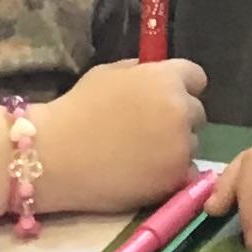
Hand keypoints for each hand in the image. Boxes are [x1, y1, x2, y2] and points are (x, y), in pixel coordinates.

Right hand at [36, 59, 207, 214]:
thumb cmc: (76, 109)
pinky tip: (145, 174)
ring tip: (141, 155)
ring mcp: (181, 147)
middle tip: (149, 131)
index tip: (163, 100)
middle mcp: (180, 110)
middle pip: (196, 113)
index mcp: (165, 79)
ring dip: (174, 147)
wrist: (55, 155)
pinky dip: (170, 174)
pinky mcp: (174, 178)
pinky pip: (185, 173)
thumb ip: (139, 72)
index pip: (196, 78)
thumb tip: (154, 75)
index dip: (181, 87)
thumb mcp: (107, 74)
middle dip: (178, 119)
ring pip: (191, 144)